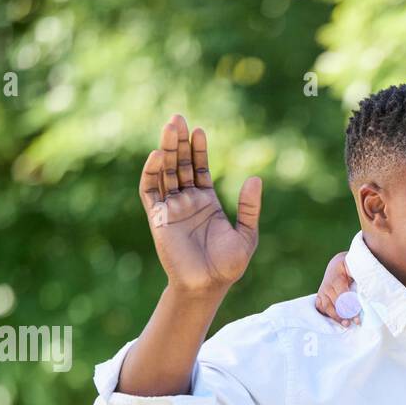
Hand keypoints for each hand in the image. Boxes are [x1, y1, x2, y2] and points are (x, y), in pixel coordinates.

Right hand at [138, 114, 261, 296]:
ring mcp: (171, 208)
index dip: (197, 149)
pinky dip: (151, 174)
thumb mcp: (246, 234)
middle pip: (179, 164)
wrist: (207, 286)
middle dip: (178, 142)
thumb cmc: (228, 266)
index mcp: (207, 202)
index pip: (199, 168)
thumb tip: (255, 178)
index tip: (199, 131)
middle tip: (177, 118)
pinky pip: (150, 192)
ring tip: (169, 128)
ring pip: (165, 172)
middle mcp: (187, 201)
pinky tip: (157, 157)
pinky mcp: (158, 218)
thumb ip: (249, 207)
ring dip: (165, 150)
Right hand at [314, 252, 358, 325]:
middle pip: (334, 303)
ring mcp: (322, 292)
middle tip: (355, 322)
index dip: (350, 306)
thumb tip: (369, 284)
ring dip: (336, 317)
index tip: (358, 316)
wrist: (336, 266)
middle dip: (344, 314)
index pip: (342, 295)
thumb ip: (359, 273)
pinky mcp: (319, 297)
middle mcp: (327, 285)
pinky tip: (336, 321)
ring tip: (346, 324)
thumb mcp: (354, 266)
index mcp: (336, 278)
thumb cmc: (348, 267)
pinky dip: (327, 315)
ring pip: (326, 307)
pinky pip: (320, 308)